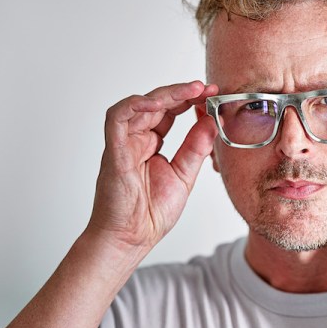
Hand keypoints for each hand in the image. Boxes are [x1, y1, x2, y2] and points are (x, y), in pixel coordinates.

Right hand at [86, 81, 218, 250]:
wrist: (131, 239)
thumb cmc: (150, 214)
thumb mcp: (184, 175)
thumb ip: (197, 148)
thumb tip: (212, 122)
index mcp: (151, 145)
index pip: (170, 112)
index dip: (190, 100)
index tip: (212, 95)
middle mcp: (136, 139)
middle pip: (157, 104)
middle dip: (183, 92)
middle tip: (207, 88)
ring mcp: (124, 143)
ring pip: (139, 105)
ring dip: (166, 94)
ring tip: (192, 91)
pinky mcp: (113, 151)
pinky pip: (117, 118)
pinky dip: (135, 105)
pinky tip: (157, 102)